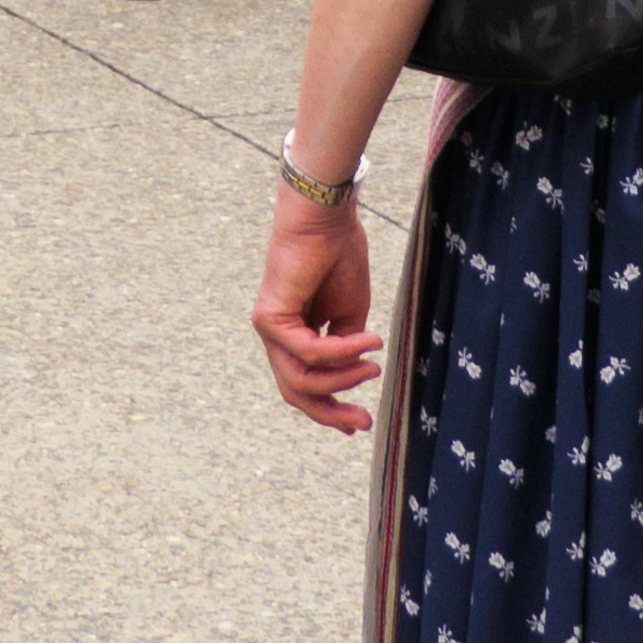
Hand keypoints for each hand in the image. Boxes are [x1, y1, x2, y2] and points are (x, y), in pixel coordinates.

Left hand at [253, 187, 384, 430]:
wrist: (327, 219)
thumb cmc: (339, 256)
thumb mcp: (349, 314)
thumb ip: (344, 348)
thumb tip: (350, 376)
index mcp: (295, 336)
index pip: (306, 384)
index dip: (331, 408)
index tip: (359, 423)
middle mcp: (277, 336)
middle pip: (297, 392)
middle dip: (332, 412)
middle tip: (364, 422)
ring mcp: (270, 329)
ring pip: (301, 380)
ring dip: (343, 378)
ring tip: (372, 367)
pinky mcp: (270, 318)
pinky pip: (309, 352)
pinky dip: (341, 351)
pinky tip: (368, 343)